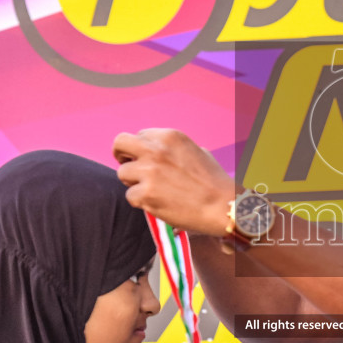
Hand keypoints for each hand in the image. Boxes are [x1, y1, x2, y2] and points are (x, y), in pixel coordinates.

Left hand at [113, 129, 234, 236]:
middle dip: (120, 155)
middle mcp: (156, 149)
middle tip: (129, 168)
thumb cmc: (214, 182)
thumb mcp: (197, 152)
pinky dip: (141, 202)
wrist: (223, 206)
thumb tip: (156, 153)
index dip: (140, 150)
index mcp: (169, 136)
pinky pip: (130, 196)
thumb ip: (172, 149)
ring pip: (122, 173)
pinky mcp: (145, 193)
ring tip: (153, 191)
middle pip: (120, 143)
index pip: (139, 135)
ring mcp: (149, 171)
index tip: (144, 160)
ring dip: (133, 183)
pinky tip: (159, 203)